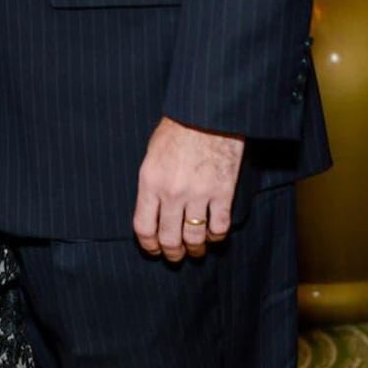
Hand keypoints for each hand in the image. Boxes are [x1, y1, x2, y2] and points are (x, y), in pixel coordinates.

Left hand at [132, 116, 243, 262]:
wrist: (207, 112)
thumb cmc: (178, 129)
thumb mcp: (152, 154)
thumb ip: (151, 184)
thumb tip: (153, 212)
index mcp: (150, 181)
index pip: (144, 227)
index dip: (149, 245)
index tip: (154, 249)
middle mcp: (172, 192)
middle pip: (170, 239)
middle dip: (173, 253)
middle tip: (176, 255)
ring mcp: (198, 194)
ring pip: (194, 238)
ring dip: (195, 249)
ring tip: (196, 249)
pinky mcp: (223, 192)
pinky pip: (219, 227)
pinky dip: (216, 236)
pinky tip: (214, 234)